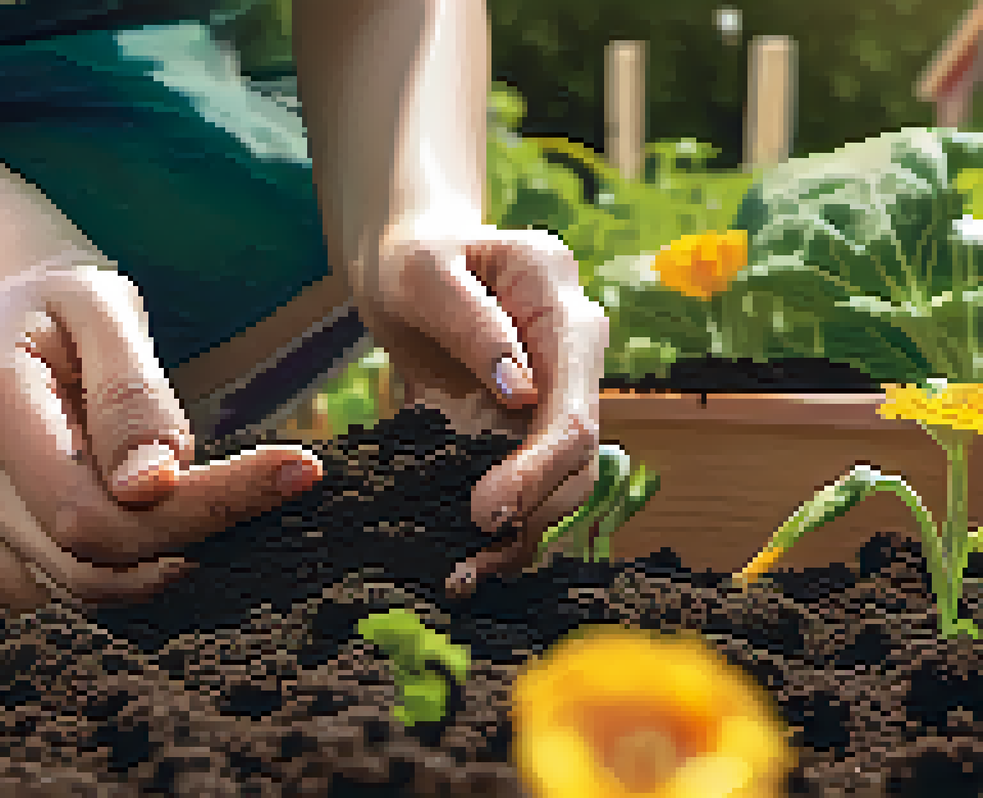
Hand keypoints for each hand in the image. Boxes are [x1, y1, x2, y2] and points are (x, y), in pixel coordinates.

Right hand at [0, 264, 323, 614]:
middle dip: (191, 542)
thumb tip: (154, 488)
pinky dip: (120, 580)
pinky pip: (52, 602)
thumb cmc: (58, 299)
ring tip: (214, 508)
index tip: (296, 471)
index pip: (92, 509)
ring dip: (158, 568)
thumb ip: (130, 396)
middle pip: (86, 566)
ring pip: (71, 597)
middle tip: (271, 491)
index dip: (199, 511)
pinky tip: (164, 533)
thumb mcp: (103, 306)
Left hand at [352, 209, 609, 594]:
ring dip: (521, 535)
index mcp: (560, 306)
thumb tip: (522, 395)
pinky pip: (527, 484)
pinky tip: (463, 561)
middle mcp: (572, 358)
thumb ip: (474, 324)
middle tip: (467, 562)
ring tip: (464, 576)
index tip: (486, 511)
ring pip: (561, 482)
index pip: (572, 406)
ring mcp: (552, 397)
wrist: (409, 261)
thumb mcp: (425, 271)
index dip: (537, 467)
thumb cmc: (414, 255)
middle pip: (577, 456)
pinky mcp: (522, 428)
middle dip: (531, 514)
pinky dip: (501, 527)